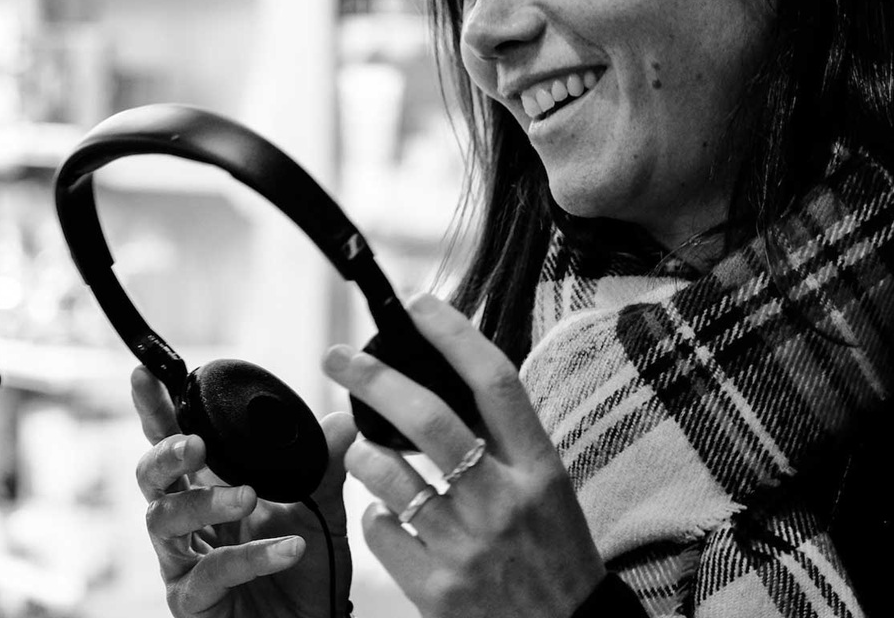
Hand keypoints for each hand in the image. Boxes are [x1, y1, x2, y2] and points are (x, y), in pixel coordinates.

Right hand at [131, 366, 356, 617]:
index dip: (154, 410)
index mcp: (207, 488)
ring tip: (249, 495)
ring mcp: (182, 563)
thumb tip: (342, 420)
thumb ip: (323, 466)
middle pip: (149, 478)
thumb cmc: (305, 570)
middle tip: (196, 444)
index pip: (173, 442)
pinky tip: (287, 547)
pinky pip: (208, 575)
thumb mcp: (321, 511)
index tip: (144, 374)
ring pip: (163, 521)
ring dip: (206, 501)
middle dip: (165, 454)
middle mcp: (186, 524)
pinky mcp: (191, 603)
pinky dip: (250, 557)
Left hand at [322, 295, 607, 617]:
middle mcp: (504, 501)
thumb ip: (504, 444)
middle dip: (373, 378)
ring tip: (363, 453)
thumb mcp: (549, 492)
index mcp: (539, 469)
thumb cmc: (555, 559)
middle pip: (427, 418)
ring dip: (362, 454)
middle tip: (338, 356)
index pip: (494, 382)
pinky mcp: (436, 589)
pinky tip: (389, 516)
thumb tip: (448, 382)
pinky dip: (374, 514)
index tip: (418, 304)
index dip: (453, 334)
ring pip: (386, 474)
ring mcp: (468, 546)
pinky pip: (379, 529)